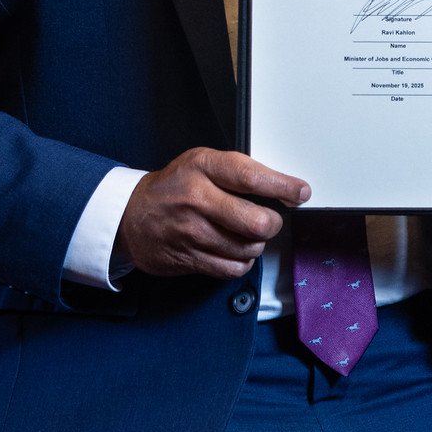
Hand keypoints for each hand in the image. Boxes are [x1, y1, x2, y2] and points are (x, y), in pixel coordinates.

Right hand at [115, 149, 308, 278]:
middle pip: (256, 221)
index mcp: (203, 167)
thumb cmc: (173, 187)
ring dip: (255, 243)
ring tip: (244, 233)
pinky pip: (233, 268)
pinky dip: (241, 262)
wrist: (131, 216)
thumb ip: (237, 172)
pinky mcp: (190, 258)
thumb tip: (282, 188)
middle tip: (268, 219)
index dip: (282, 186)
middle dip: (271, 223)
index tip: (300, 192)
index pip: (251, 176)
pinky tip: (234, 250)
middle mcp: (197, 199)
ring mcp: (193, 232)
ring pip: (248, 248)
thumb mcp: (201, 163)